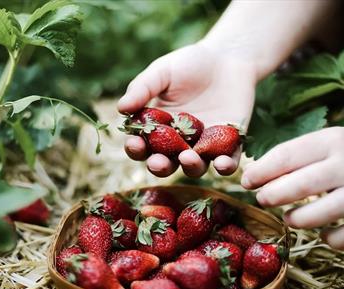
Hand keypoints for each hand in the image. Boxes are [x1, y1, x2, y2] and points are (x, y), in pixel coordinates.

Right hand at [118, 41, 256, 177]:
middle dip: (159, 166)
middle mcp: (179, 144)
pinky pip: (228, 162)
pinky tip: (222, 163)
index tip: (134, 143)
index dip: (136, 148)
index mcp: (159, 129)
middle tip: (157, 162)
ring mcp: (204, 147)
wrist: (228, 56)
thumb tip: (121, 108)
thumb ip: (142, 89)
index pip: (143, 146)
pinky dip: (225, 167)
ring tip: (187, 157)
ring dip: (190, 167)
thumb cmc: (189, 64)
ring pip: (195, 167)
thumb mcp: (162, 72)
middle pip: (166, 164)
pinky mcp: (230, 145)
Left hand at [241, 127, 343, 249]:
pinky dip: (330, 239)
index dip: (261, 171)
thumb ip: (294, 158)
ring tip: (290, 219)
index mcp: (333, 141)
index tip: (246, 181)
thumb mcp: (327, 145)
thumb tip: (251, 177)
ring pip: (320, 213)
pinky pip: (342, 237)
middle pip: (301, 184)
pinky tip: (325, 235)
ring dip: (298, 219)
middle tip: (263, 200)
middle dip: (274, 195)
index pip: (286, 155)